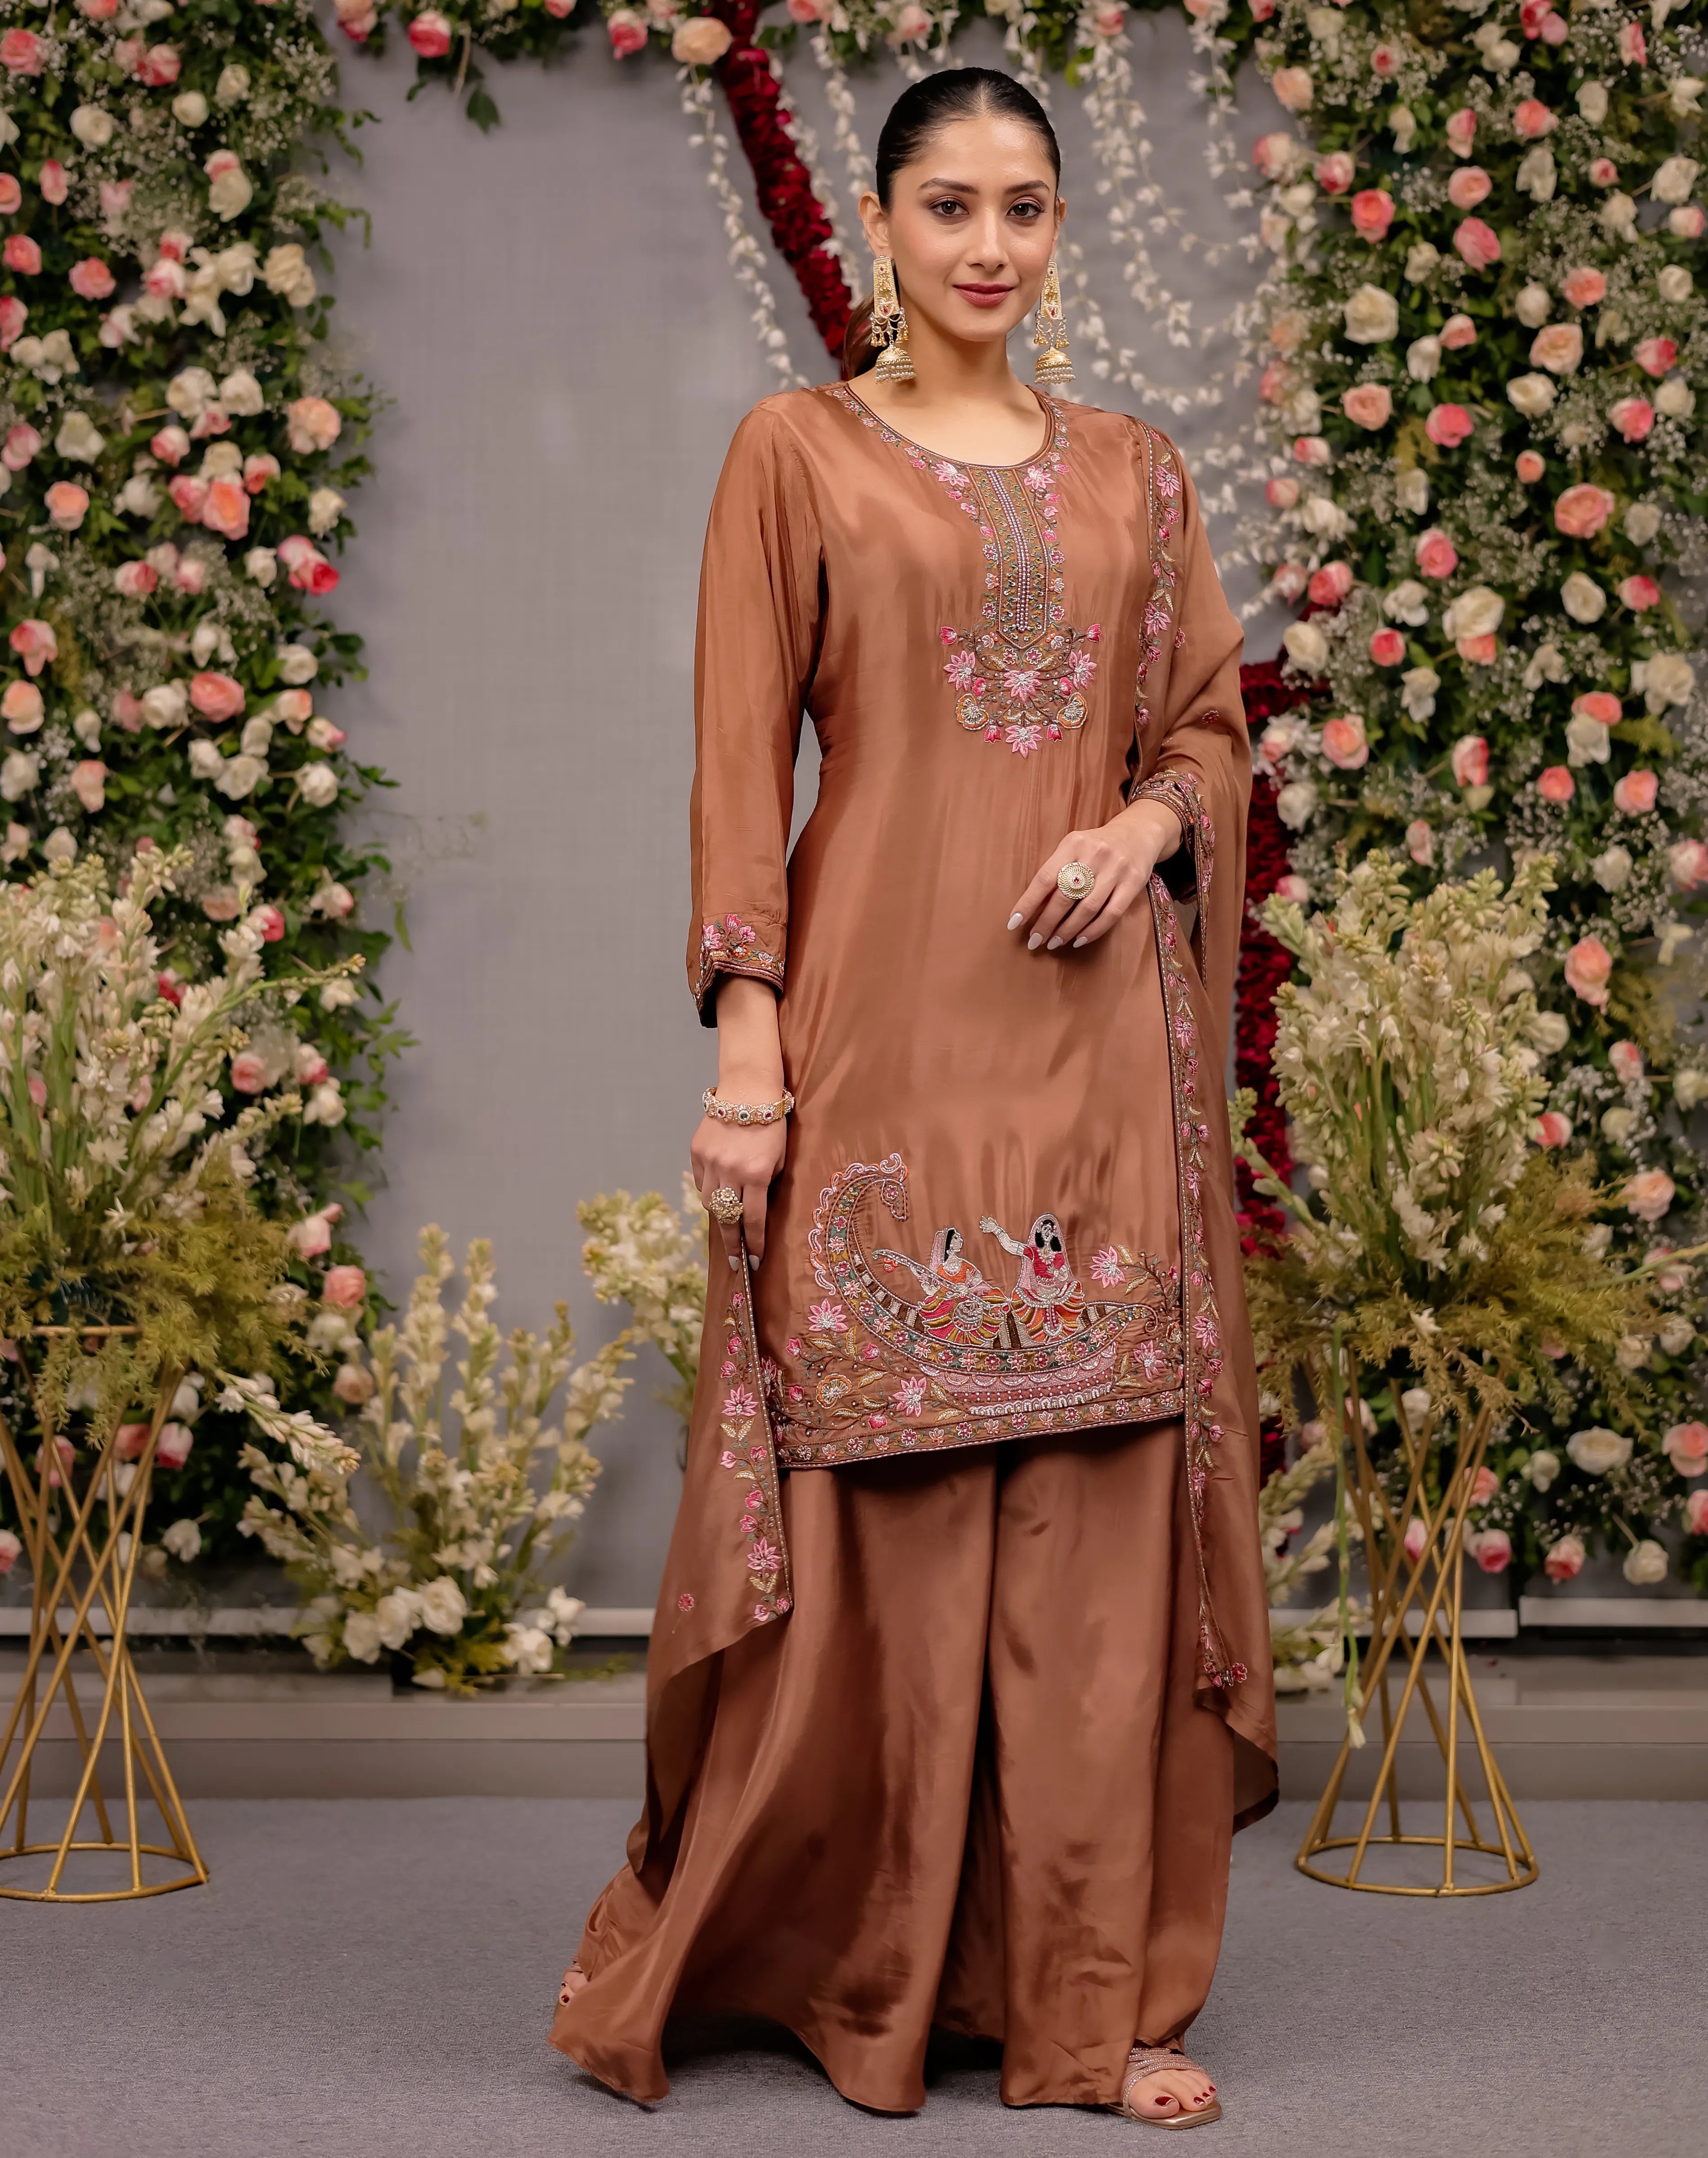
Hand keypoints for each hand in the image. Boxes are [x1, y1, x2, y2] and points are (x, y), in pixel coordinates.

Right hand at [698, 974, 786, 1265]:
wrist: (749, 1089)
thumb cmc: (773, 1124)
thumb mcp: (781, 1157)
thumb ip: (768, 1184)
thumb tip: (755, 1212)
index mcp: (757, 1174)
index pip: (753, 1220)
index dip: (754, 1244)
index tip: (755, 1261)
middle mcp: (731, 1171)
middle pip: (727, 1219)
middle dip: (732, 1244)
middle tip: (734, 1262)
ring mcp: (710, 1162)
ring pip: (709, 1202)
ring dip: (720, 1214)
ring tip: (728, 1222)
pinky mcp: (697, 1151)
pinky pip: (700, 1181)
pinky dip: (708, 1190)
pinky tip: (717, 1192)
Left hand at [1006, 801, 1181, 953]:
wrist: (1138, 833)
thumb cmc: (1096, 846)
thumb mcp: (1073, 848)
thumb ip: (1056, 872)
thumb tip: (1033, 909)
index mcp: (1073, 843)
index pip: (1045, 878)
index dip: (1028, 903)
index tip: (1014, 924)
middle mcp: (1095, 854)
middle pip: (1064, 896)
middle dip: (1046, 922)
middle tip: (1034, 940)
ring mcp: (1116, 869)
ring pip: (1087, 908)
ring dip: (1067, 930)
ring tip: (1053, 943)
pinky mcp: (1134, 882)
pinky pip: (1110, 914)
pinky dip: (1092, 931)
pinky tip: (1078, 940)